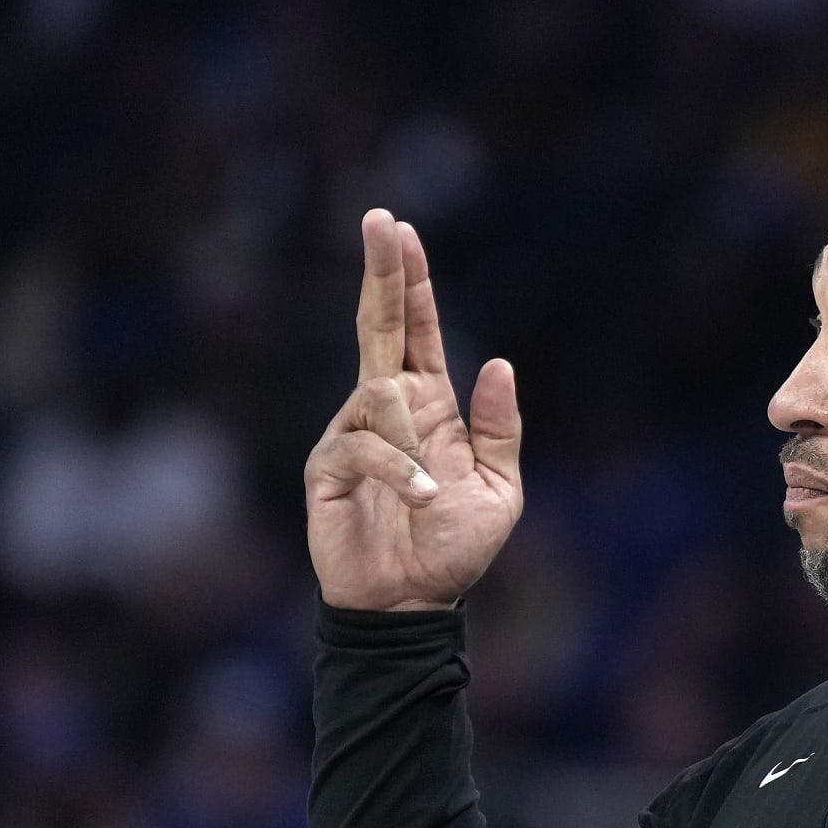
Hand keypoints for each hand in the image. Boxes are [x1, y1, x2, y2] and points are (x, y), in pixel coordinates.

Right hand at [305, 210, 522, 610]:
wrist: (414, 605)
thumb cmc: (453, 549)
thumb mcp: (500, 488)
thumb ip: (500, 428)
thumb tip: (499, 364)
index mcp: (429, 407)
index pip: (418, 331)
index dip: (411, 282)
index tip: (401, 231)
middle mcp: (387, 410)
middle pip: (380, 326)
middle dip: (384, 275)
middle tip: (381, 221)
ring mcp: (353, 435)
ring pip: (378, 394)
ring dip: (411, 441)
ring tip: (432, 494)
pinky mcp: (326, 468)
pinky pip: (364, 448)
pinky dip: (401, 473)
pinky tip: (422, 499)